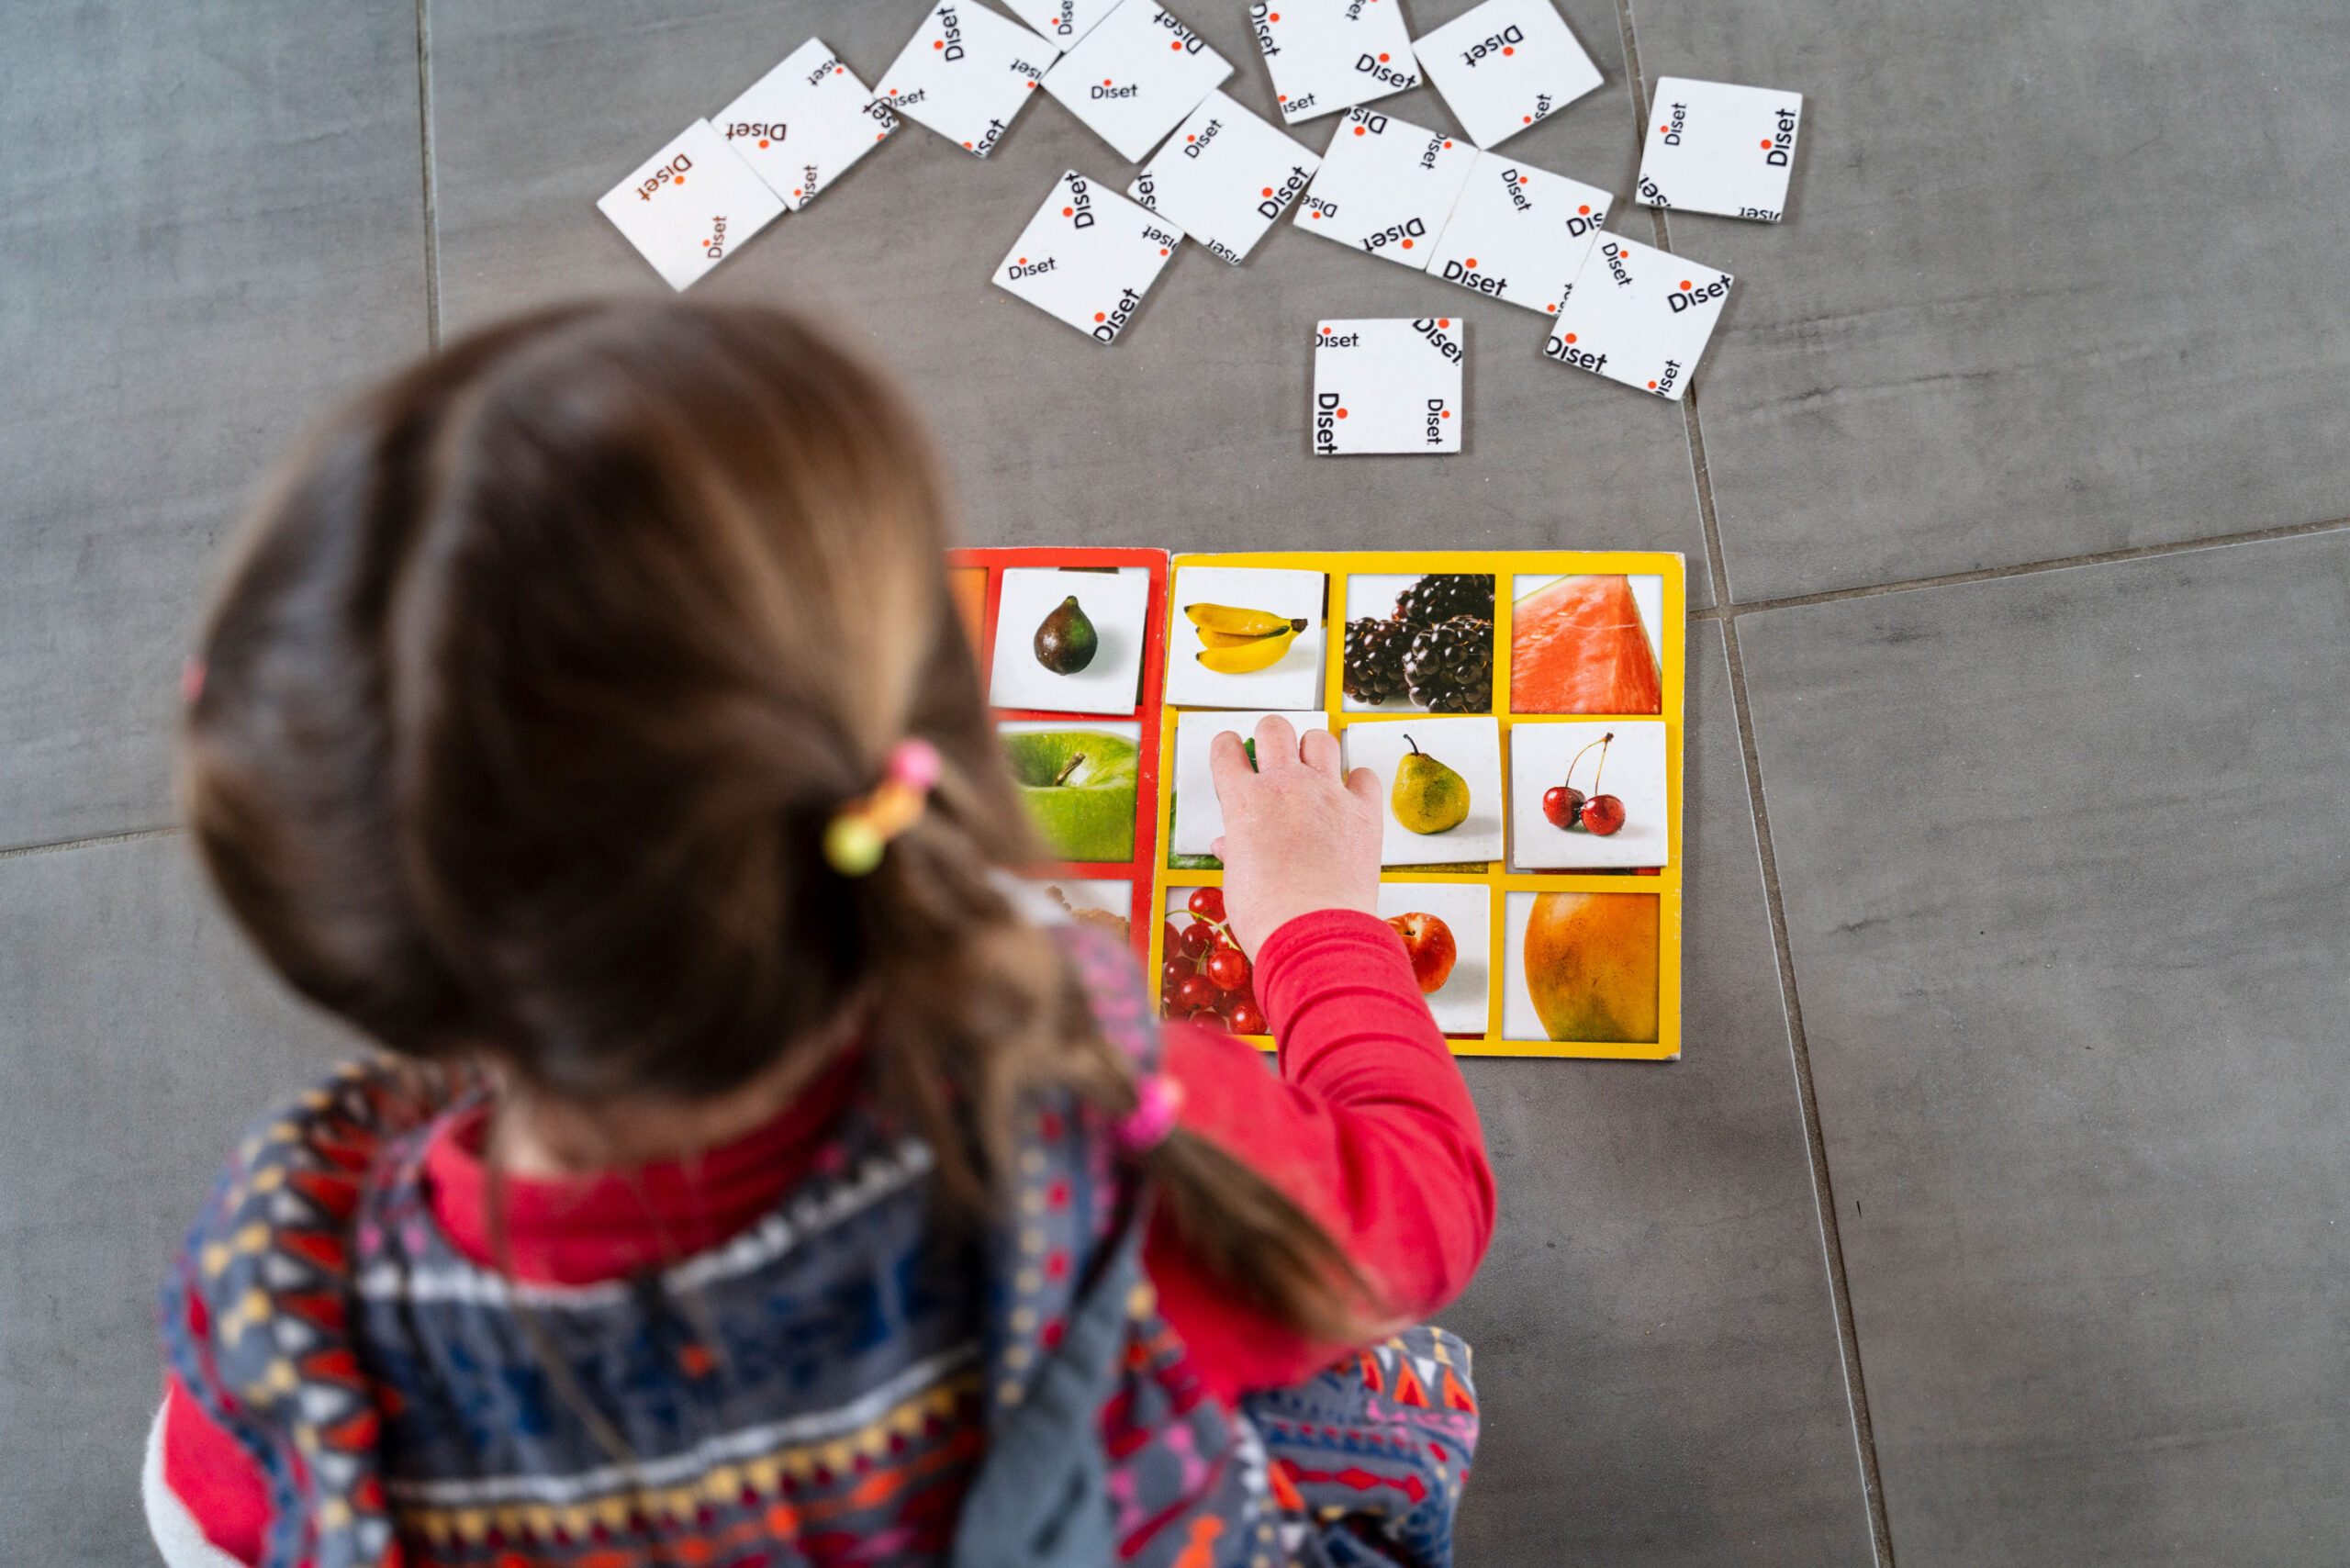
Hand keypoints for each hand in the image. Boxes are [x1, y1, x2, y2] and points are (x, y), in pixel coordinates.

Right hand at [1208, 715, 1383, 955]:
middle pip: (1275, 728)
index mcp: (1244, 801)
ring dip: (1314, 749)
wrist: (1314, 933)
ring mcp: (1327, 794)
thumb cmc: (1268, 915)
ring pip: (1320, 739)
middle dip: (1271, 736)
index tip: (1232, 753)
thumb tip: (1226, 846)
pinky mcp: (1363, 811)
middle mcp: (1285, 786)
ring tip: (1313, 768)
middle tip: (1273, 755)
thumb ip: (1235, 853)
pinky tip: (1349, 796)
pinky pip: (1364, 775)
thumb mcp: (1236, 882)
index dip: (1227, 748)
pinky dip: (1357, 782)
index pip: (1227, 750)